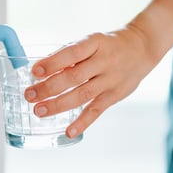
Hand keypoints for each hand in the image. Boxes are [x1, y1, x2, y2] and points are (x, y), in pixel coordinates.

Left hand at [24, 28, 157, 137]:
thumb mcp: (92, 41)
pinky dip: (82, 123)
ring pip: (83, 94)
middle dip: (49, 87)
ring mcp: (111, 80)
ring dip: (58, 105)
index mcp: (95, 42)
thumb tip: (41, 70)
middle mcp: (104, 61)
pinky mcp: (115, 95)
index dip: (52, 63)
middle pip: (74, 76)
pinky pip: (97, 111)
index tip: (34, 71)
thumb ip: (70, 54)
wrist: (143, 47)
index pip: (72, 53)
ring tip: (39, 111)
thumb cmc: (108, 45)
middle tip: (29, 95)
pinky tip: (68, 132)